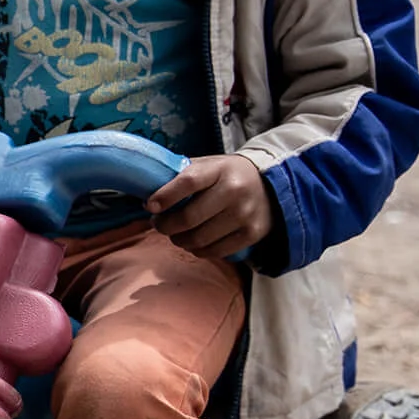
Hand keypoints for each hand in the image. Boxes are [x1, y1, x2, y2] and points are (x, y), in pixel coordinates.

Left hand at [146, 154, 274, 258]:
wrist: (270, 187)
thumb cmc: (226, 176)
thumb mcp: (208, 166)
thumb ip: (180, 177)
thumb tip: (149, 201)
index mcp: (219, 169)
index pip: (187, 182)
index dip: (164, 197)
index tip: (150, 206)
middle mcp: (234, 191)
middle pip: (189, 218)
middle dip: (165, 225)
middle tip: (158, 224)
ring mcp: (245, 214)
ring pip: (198, 239)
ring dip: (179, 240)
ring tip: (175, 233)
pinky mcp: (251, 234)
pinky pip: (214, 251)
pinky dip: (197, 250)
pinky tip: (194, 241)